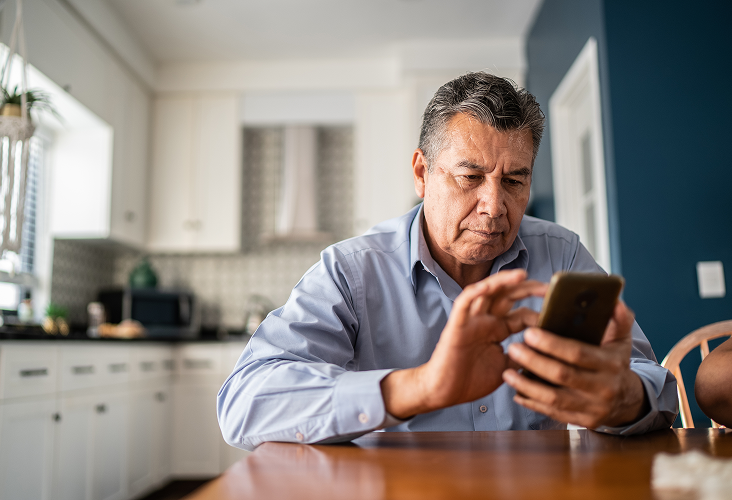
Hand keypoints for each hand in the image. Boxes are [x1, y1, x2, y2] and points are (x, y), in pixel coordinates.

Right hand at [381, 269, 546, 418]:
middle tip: (549, 288)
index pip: (522, 314)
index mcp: (498, 330)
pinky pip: (464, 303)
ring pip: (487, 292)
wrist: (444, 393)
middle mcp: (486, 320)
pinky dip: (476, 292)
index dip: (540, 312)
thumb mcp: (506, 368)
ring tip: (523, 275)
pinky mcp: (457, 325)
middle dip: (528, 289)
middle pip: (508, 296)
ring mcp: (471, 321)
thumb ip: (522, 356)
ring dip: (503, 282)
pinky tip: (489, 285)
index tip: (559, 314)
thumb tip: (548, 352)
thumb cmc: (471, 380)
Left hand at [502, 300, 648, 427]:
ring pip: (554, 398)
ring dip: (527, 385)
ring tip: (507, 372)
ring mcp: (593, 407)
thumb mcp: (622, 340)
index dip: (552, 344)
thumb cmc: (615, 363)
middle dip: (534, 361)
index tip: (529, 332)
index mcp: (610, 364)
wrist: (627, 400)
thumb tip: (614, 300)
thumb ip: (619, 318)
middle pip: (562, 375)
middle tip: (513, 348)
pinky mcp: (582, 421)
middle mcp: (603, 387)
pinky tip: (516, 392)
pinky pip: (553, 413)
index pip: (578, 353)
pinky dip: (532, 402)